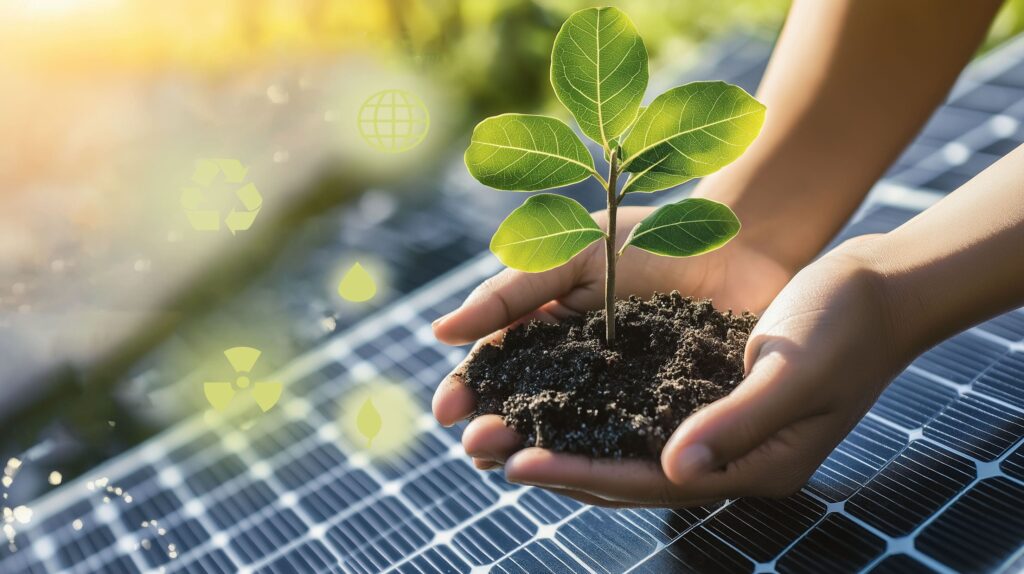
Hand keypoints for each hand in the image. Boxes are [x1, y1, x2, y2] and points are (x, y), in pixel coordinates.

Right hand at [431, 205, 792, 486]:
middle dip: (497, 435)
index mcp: (545, 338)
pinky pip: (631, 448)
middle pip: (527, 416)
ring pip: (571, 441)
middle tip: (481, 445)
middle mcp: (577, 379)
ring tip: (516, 466)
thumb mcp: (569, 254)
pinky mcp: (666, 422)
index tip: (448, 410)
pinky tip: (584, 472)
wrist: (738, 243)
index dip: (469, 392)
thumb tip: (440, 333)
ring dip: (540, 458)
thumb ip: (510, 293)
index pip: (495, 373)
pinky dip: (606, 462)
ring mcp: (621, 405)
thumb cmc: (648, 238)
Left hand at [465, 236, 907, 506]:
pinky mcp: (702, 397)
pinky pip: (634, 413)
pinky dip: (590, 409)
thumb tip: (673, 468)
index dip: (582, 470)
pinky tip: (549, 395)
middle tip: (483, 448)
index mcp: (752, 466)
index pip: (649, 480)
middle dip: (553, 460)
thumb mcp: (794, 368)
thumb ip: (738, 421)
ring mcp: (713, 430)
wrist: (873, 287)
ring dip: (561, 436)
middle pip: (623, 471)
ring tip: (498, 430)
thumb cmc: (844, 322)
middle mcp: (725, 458)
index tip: (518, 460)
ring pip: (621, 446)